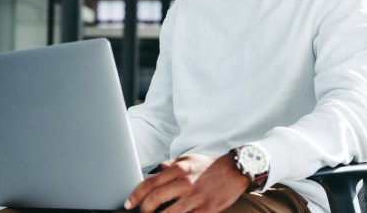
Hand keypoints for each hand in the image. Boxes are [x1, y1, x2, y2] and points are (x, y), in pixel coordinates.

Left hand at [124, 152, 249, 211]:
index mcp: (179, 168)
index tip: (129, 203)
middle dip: (143, 210)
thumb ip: (171, 165)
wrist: (237, 170)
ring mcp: (196, 197)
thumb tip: (155, 171)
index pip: (150, 183)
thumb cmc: (211, 166)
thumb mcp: (189, 159)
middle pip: (154, 199)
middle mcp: (185, 182)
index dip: (135, 195)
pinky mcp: (206, 210)